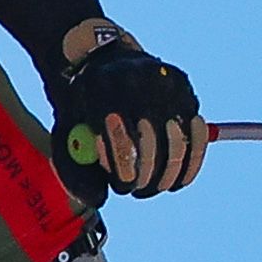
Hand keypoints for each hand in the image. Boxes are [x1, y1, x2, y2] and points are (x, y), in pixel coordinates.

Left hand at [50, 19, 206, 198]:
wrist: (101, 61)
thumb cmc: (82, 106)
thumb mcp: (65, 131)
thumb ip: (73, 169)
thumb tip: (99, 200)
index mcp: (100, 83)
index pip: (118, 127)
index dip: (123, 161)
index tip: (124, 185)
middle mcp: (136, 77)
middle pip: (150, 135)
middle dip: (147, 172)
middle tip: (139, 190)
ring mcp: (165, 80)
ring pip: (177, 137)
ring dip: (168, 173)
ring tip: (153, 185)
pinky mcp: (185, 88)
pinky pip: (196, 133)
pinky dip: (191, 161)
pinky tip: (178, 180)